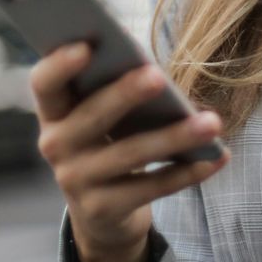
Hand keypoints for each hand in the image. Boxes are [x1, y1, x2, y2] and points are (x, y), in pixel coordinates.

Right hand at [30, 43, 228, 261]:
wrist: (101, 216)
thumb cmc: (107, 144)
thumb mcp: (100, 119)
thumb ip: (114, 92)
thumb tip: (156, 72)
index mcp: (54, 113)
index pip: (44, 84)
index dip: (59, 65)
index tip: (86, 45)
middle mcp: (56, 146)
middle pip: (92, 116)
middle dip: (125, 94)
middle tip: (159, 76)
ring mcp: (76, 181)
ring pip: (131, 154)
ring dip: (175, 136)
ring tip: (212, 122)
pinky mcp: (103, 210)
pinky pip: (153, 187)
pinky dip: (188, 172)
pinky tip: (217, 157)